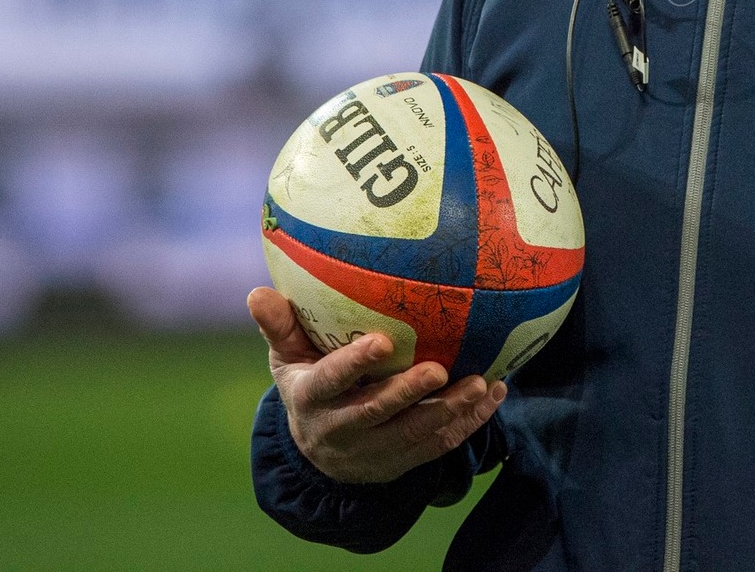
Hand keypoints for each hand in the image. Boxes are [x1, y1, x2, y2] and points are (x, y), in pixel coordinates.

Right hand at [248, 286, 506, 484]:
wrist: (321, 454)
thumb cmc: (308, 384)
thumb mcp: (287, 359)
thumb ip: (279, 327)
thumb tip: (257, 292)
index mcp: (312, 400)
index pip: (330, 382)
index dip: (354, 366)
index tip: (382, 341)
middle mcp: (342, 431)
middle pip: (377, 415)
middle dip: (409, 395)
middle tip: (439, 370)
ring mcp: (375, 451)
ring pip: (415, 437)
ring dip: (450, 413)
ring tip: (481, 383)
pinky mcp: (405, 461)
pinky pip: (441, 446)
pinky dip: (471, 423)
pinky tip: (497, 393)